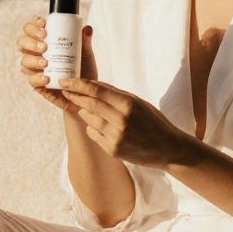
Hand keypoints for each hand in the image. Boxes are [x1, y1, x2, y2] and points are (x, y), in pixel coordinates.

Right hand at [17, 17, 97, 111]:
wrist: (87, 93)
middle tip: (44, 46)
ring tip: (46, 63)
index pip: (32, 29)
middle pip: (22, 42)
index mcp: (45, 41)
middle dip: (31, 41)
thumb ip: (85, 41)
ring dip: (33, 60)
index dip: (33, 25)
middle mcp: (36, 53)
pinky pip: (31, 80)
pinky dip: (38, 78)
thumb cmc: (84, 70)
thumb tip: (87, 28)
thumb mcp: (86, 54)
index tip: (43, 25)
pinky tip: (46, 78)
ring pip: (24, 60)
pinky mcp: (37, 84)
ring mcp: (35, 69)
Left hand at [58, 78, 192, 168]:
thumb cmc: (154, 122)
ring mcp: (116, 137)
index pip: (97, 91)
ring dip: (84, 112)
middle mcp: (121, 120)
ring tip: (85, 107)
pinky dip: (92, 128)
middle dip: (74, 96)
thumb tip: (93, 84)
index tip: (65, 81)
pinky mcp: (113, 150)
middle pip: (89, 104)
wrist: (168, 149)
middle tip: (65, 90)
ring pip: (89, 119)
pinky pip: (93, 134)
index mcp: (128, 104)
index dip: (78, 85)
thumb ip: (117, 94)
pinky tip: (98, 125)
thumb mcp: (139, 102)